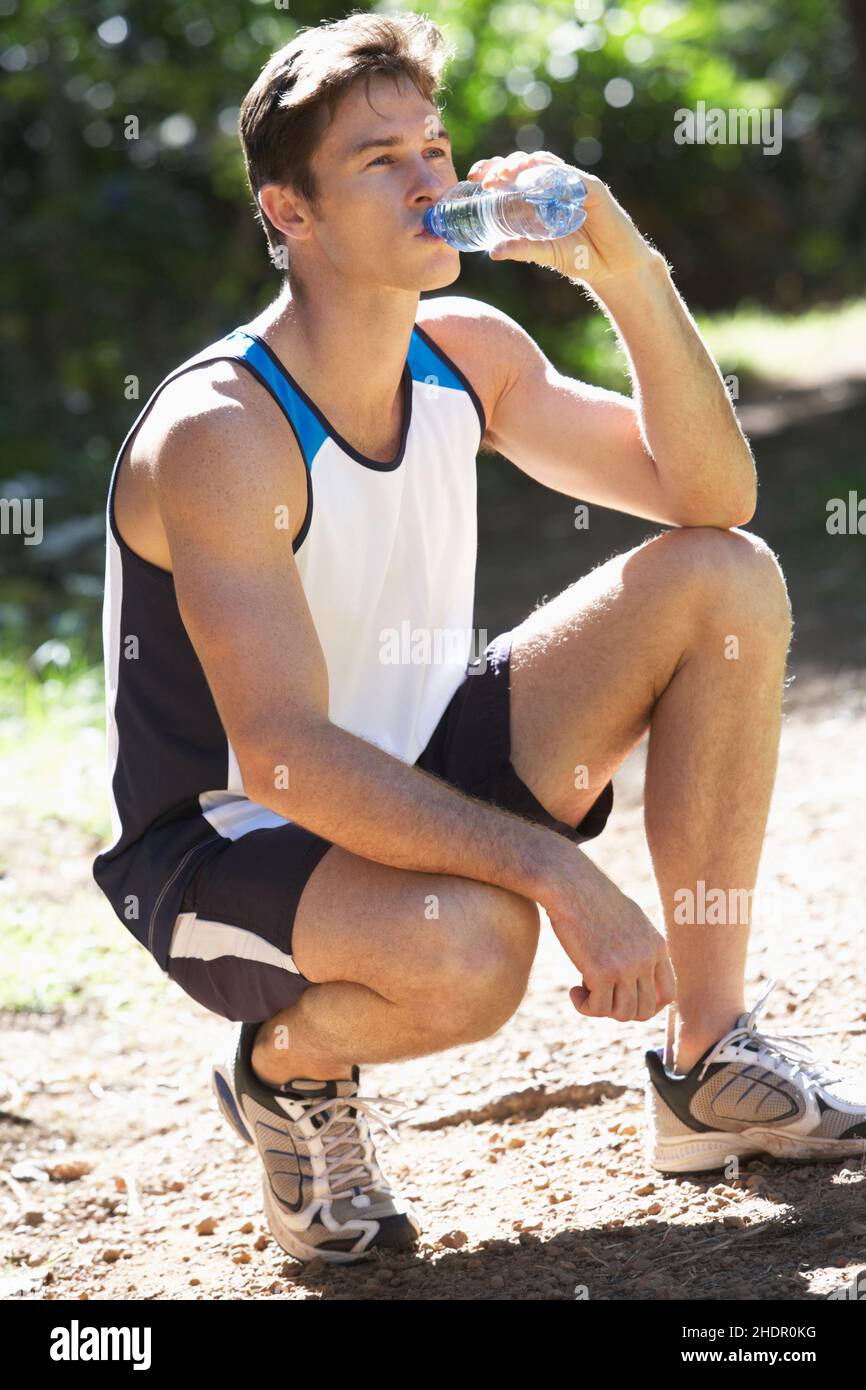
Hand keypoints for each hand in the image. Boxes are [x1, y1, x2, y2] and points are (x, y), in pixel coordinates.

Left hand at [466, 150, 662, 290]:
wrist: (613, 267)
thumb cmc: (579, 257)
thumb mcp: (545, 254)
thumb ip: (521, 250)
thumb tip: (492, 252)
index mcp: (538, 197)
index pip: (511, 175)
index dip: (492, 170)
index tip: (474, 178)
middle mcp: (553, 185)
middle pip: (524, 163)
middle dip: (503, 165)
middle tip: (489, 179)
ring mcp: (573, 184)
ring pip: (545, 162)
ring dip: (524, 164)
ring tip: (507, 175)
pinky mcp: (592, 189)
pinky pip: (571, 176)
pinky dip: (555, 176)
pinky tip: (539, 179)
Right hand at [540, 846, 675, 1021]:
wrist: (572, 886)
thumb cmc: (594, 899)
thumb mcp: (630, 920)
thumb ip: (640, 946)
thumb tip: (637, 975)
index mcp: (657, 946)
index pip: (668, 994)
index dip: (649, 1005)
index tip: (626, 999)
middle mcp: (646, 959)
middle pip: (644, 1010)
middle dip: (621, 1010)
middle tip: (601, 995)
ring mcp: (626, 967)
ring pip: (622, 1014)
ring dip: (601, 1008)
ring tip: (584, 991)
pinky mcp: (601, 972)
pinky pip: (597, 1008)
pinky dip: (584, 1005)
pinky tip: (574, 991)